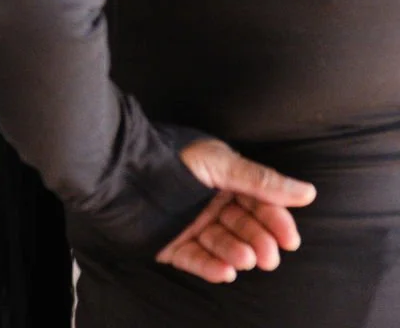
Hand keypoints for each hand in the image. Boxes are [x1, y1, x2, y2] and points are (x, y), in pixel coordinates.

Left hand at [156, 138, 315, 284]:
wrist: (121, 170)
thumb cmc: (172, 158)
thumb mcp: (222, 164)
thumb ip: (262, 181)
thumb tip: (307, 192)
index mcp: (222, 178)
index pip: (258, 202)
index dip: (275, 220)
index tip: (290, 238)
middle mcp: (208, 201)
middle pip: (243, 226)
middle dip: (258, 240)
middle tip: (268, 255)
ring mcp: (190, 223)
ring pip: (222, 245)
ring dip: (237, 253)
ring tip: (245, 258)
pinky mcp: (172, 243)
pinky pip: (197, 259)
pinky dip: (212, 267)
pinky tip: (225, 271)